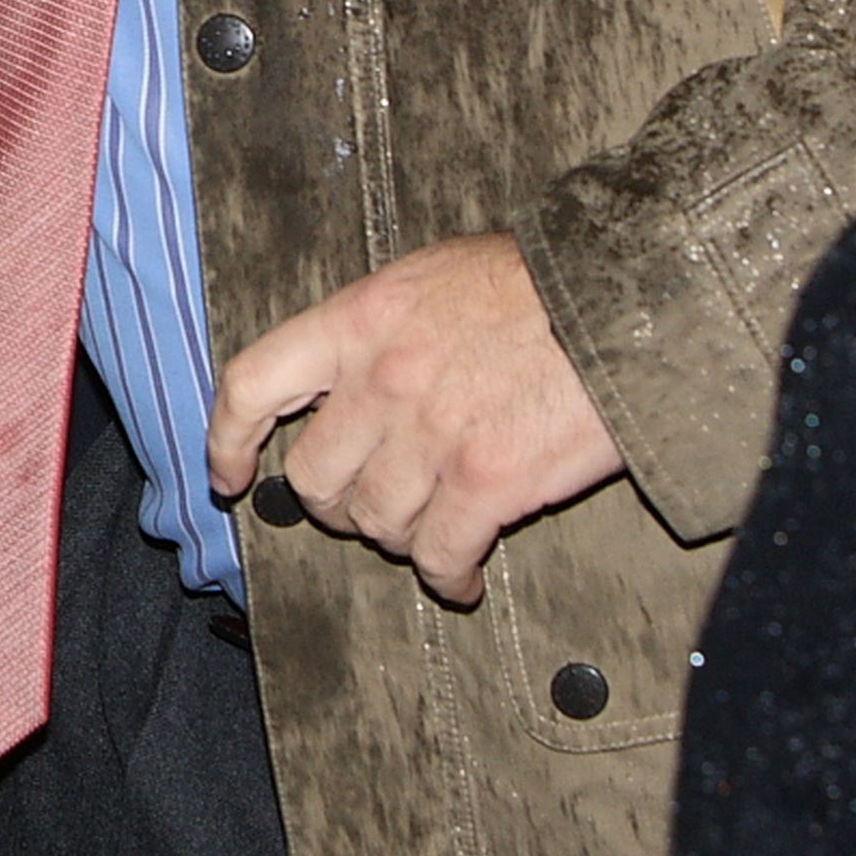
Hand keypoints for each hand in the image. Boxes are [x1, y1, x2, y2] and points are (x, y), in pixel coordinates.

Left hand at [204, 232, 626, 608]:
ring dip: (400, 536)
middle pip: (314, 477)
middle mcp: (381, 381)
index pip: (252, 385)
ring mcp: (431, 435)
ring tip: (432, 530)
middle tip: (370, 504)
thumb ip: (379, 330)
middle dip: (337, 502)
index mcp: (358, 321)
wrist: (626, 299)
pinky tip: (464, 577)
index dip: (230, 441)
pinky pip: (440, 555)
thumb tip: (349, 380)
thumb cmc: (538, 285)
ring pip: (376, 522)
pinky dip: (448, 577)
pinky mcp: (487, 482)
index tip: (231, 478)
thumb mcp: (432, 277)